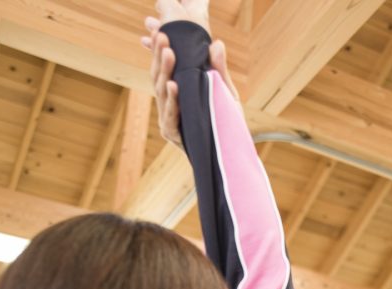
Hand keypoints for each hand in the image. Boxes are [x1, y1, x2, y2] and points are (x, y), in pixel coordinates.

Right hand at [140, 0, 238, 148]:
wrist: (232, 154)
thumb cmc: (225, 123)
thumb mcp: (225, 92)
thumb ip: (219, 69)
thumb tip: (216, 42)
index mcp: (177, 94)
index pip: (164, 68)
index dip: (160, 50)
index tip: (160, 30)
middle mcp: (169, 106)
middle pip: (160, 76)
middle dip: (161, 55)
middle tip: (163, 35)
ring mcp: (168, 120)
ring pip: (162, 92)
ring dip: (165, 71)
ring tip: (169, 53)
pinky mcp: (172, 134)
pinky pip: (171, 114)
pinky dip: (172, 99)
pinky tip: (173, 84)